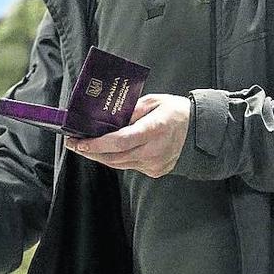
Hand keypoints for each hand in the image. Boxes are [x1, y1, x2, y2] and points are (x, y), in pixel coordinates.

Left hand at [64, 93, 190, 176]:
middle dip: (91, 151)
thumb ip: (131, 110)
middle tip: (73, 144)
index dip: (97, 144)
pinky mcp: (155, 171)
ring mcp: (155, 164)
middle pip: (114, 156)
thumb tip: (109, 119)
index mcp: (154, 129)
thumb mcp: (154, 102)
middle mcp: (154, 150)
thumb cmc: (175, 112)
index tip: (79, 142)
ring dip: (99, 156)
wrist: (200, 132)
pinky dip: (115, 159)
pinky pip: (129, 166)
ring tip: (84, 147)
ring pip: (119, 164)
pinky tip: (105, 151)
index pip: (120, 141)